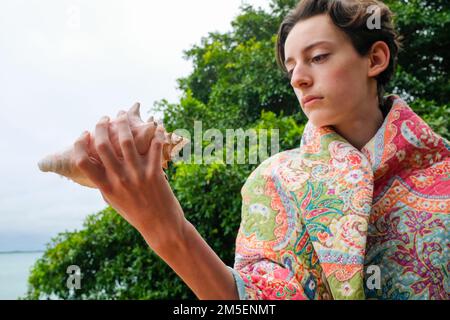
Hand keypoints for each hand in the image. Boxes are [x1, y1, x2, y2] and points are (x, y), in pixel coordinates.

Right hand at [73, 111, 186, 249]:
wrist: (161, 227)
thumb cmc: (137, 214)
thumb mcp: (115, 201)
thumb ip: (105, 185)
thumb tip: (96, 169)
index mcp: (106, 187)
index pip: (82, 162)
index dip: (80, 144)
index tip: (84, 134)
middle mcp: (119, 180)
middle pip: (103, 145)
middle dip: (102, 126)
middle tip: (104, 119)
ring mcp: (137, 176)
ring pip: (127, 141)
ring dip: (125, 124)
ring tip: (124, 116)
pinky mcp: (155, 173)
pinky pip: (154, 147)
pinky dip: (156, 133)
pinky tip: (156, 125)